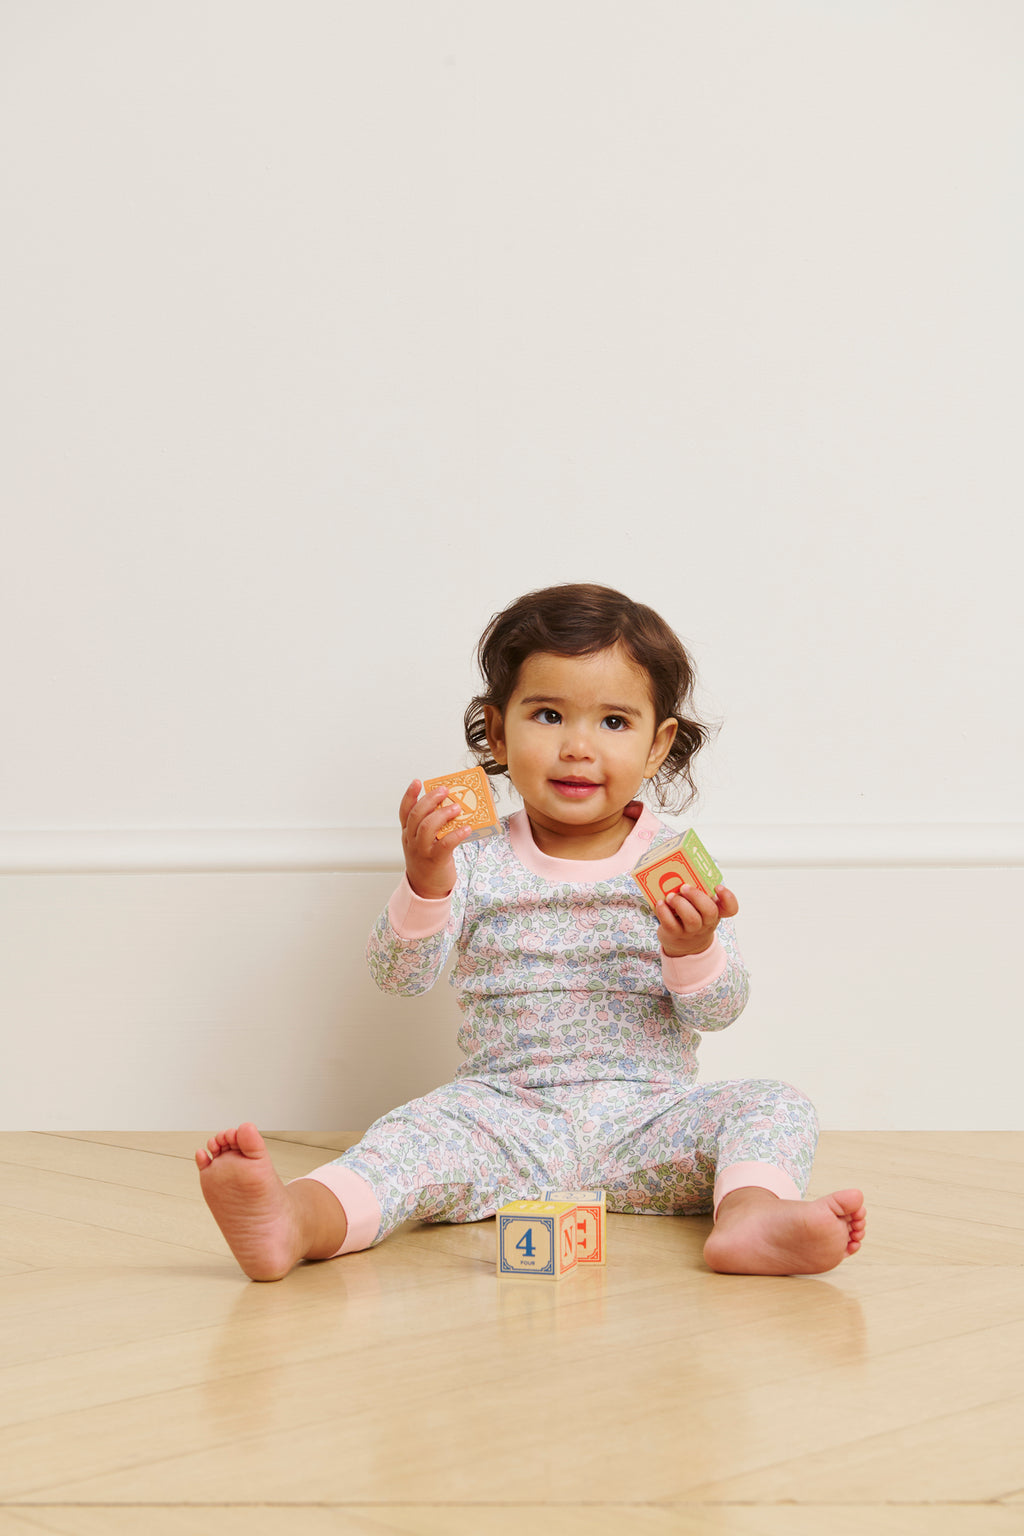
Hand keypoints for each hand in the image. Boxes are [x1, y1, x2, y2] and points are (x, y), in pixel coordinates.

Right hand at [399, 780, 471, 899]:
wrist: (426, 889)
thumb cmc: (428, 860)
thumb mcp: (423, 841)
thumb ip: (432, 826)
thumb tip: (451, 806)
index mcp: (407, 833)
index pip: (405, 811)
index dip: (410, 795)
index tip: (417, 781)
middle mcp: (411, 840)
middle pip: (416, 815)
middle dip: (430, 800)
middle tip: (444, 790)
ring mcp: (421, 850)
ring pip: (427, 827)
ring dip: (443, 814)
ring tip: (457, 807)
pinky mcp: (435, 860)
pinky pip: (445, 844)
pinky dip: (456, 834)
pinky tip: (467, 828)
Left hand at [655, 884, 738, 957]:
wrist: (684, 943)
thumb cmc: (692, 915)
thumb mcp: (699, 906)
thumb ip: (696, 892)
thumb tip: (680, 874)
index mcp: (716, 911)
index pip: (731, 908)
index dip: (727, 897)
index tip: (718, 887)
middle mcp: (707, 922)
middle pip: (710, 911)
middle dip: (696, 896)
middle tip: (684, 887)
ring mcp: (692, 930)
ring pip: (692, 919)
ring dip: (680, 904)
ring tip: (670, 896)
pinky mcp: (676, 934)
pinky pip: (671, 924)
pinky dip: (664, 912)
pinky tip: (660, 903)